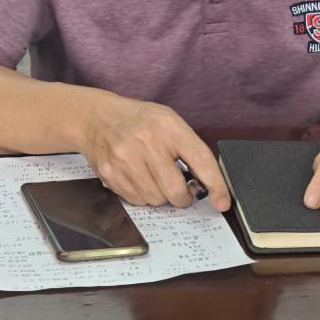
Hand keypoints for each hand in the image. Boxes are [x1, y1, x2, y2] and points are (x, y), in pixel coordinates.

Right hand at [80, 93, 230, 211]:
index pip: (200, 160)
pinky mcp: (111, 175)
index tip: (222, 201)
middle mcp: (147, 142)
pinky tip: (138, 177)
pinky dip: (143, 195)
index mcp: (168, 126)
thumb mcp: (169, 121)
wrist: (97, 117)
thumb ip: (189, 148)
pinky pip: (137, 201)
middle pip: (176, 190)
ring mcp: (126, 160)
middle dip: (183, 197)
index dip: (216, 185)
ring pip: (156, 199)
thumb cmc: (139, 120)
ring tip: (153, 175)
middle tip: (181, 189)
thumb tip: (206, 184)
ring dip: (161, 195)